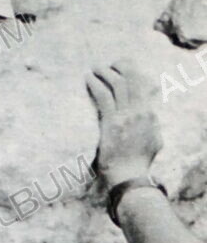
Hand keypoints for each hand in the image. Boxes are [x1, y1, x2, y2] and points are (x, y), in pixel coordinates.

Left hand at [86, 60, 162, 190]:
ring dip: (105, 73)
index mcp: (149, 114)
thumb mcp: (154, 141)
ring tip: (94, 68)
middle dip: (118, 67)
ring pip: (118, 84)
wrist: (130, 177)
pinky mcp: (112, 123)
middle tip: (107, 65)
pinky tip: (88, 79)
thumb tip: (150, 117)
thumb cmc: (138, 164)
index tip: (121, 68)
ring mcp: (126, 116)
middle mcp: (140, 111)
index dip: (131, 72)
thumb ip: (152, 126)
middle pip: (131, 79)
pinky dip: (96, 85)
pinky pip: (104, 97)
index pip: (142, 85)